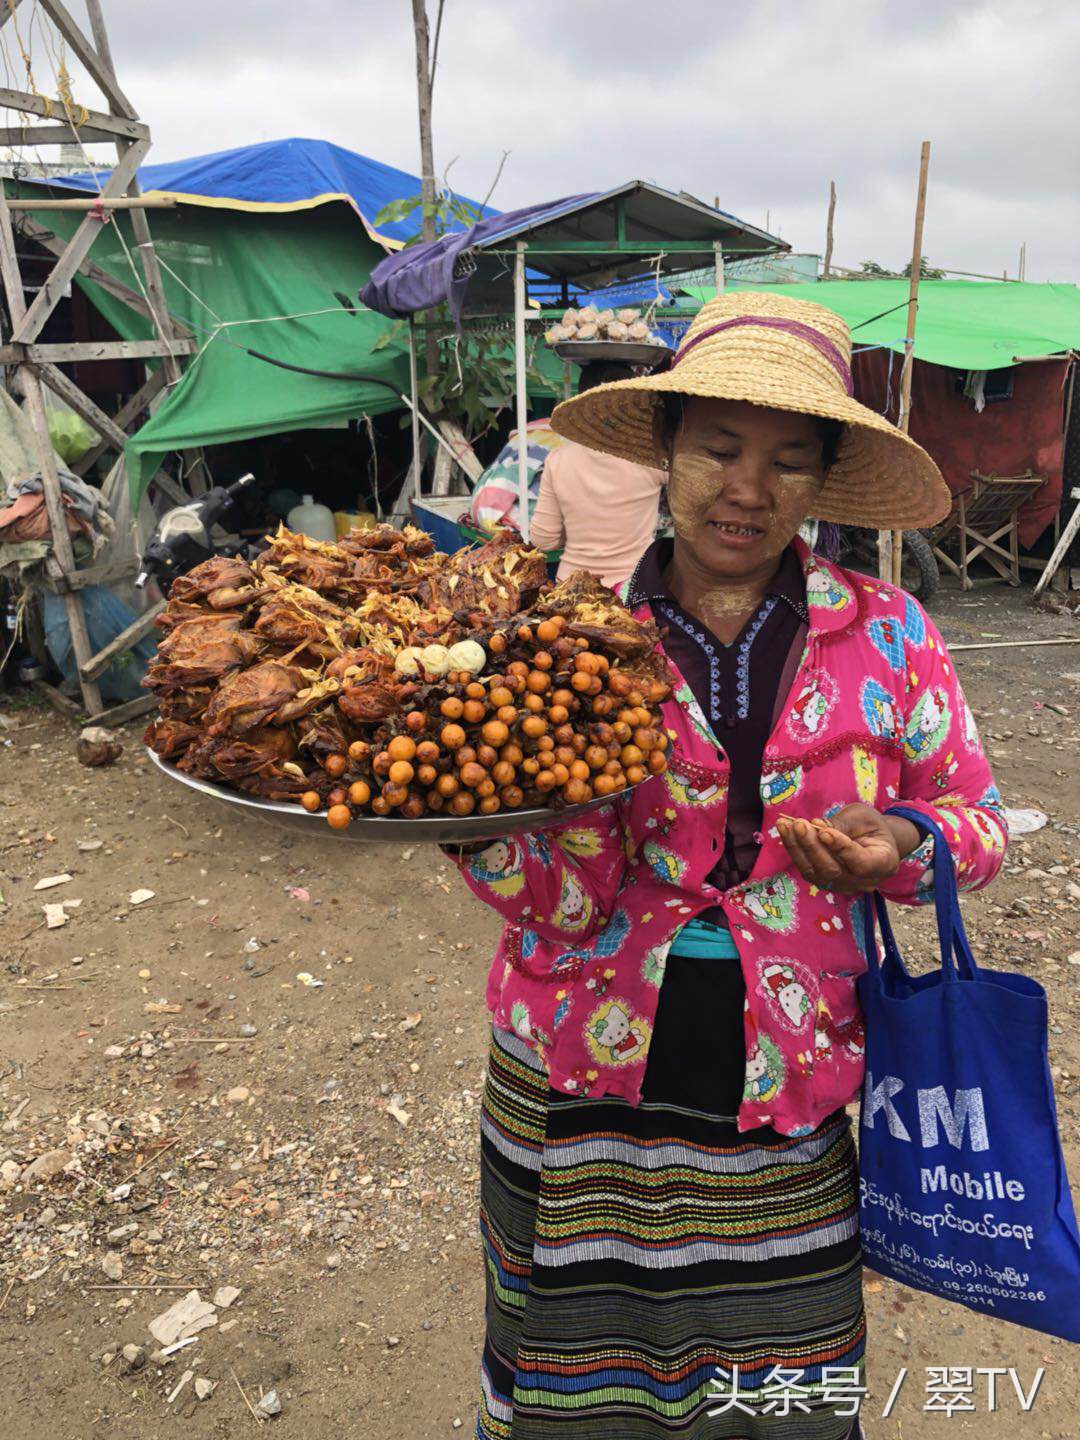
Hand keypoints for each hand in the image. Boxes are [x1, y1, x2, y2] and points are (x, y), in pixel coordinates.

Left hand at [777, 804, 921, 893]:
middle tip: (799, 824)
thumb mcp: (864, 817)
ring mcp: (844, 886)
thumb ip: (844, 824)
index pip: (862, 864)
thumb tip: (816, 826)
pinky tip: (785, 830)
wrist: (872, 839)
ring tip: (785, 825)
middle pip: (834, 871)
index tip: (824, 831)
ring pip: (816, 873)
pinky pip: (807, 870)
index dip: (842, 849)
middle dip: (813, 847)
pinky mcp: (826, 883)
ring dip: (798, 848)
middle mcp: (864, 881)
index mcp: (884, 864)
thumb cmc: (871, 826)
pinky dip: (795, 850)